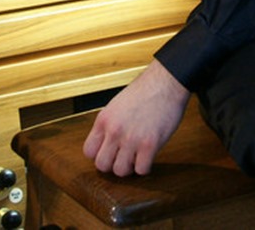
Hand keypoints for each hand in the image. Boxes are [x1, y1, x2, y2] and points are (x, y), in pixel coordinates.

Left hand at [83, 59, 189, 175]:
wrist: (165, 83)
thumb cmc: (144, 92)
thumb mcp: (116, 106)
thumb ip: (109, 125)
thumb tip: (105, 144)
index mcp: (104, 120)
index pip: (89, 151)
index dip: (99, 155)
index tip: (109, 153)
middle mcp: (114, 130)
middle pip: (102, 165)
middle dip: (113, 165)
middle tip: (123, 158)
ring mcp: (131, 138)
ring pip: (121, 171)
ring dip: (130, 168)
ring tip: (137, 157)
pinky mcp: (150, 144)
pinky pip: (141, 170)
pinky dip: (145, 167)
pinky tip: (148, 157)